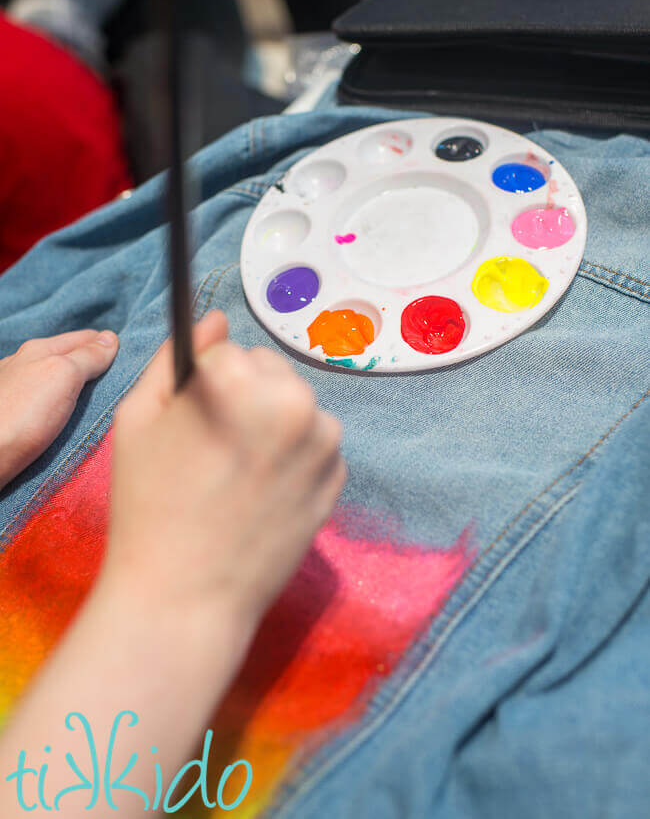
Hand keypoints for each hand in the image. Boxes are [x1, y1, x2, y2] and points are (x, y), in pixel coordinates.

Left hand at [0, 330, 118, 487]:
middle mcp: (24, 366)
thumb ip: (88, 356)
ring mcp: (17, 391)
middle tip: (120, 382)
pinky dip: (63, 407)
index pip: (84, 338)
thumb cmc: (23, 415)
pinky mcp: (14, 417)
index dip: (109, 346)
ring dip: (78, 389)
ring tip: (100, 402)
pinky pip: (48, 405)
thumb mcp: (63, 376)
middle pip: (70, 359)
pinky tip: (69, 419)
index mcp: (38, 350)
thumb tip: (110, 338)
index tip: (130, 362)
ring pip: (57, 382)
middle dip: (94, 366)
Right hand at [106, 310, 345, 647]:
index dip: (202, 385)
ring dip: (273, 423)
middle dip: (245, 394)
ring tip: (239, 473)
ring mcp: (324, 441)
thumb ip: (177, 359)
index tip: (191, 423)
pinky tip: (265, 492)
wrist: (186, 597)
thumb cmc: (149, 506)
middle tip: (214, 450)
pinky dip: (295, 455)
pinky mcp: (339, 477)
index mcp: (239, 380)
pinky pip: (314, 442)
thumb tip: (216, 318)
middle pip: (267, 370)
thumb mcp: (138, 420)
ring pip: (295, 404)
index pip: (225, 352)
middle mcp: (293, 400)